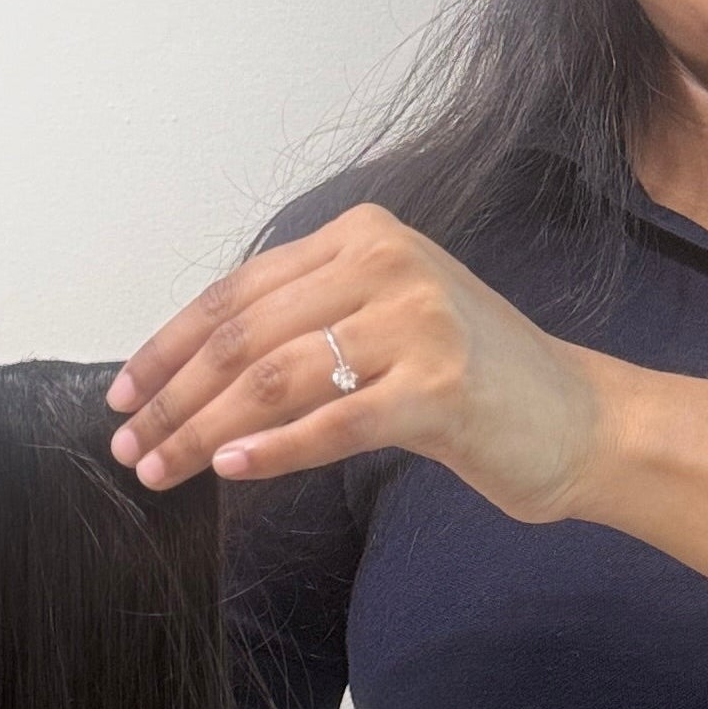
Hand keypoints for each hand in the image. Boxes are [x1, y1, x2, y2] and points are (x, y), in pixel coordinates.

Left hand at [104, 202, 615, 525]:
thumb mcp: (387, 327)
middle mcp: (387, 263)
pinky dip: (272, 450)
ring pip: (274, 380)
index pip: (238, 291)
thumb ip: (308, 328)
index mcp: (364, 236)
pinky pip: (330, 422)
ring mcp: (416, 322)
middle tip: (130, 446)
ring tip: (162, 470)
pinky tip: (230, 472)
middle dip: (175, 396)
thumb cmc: (480, 384)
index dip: (170, 346)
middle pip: (245, 336)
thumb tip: (200, 376)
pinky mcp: (438, 388)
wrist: (581, 421)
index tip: (126, 394)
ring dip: (204, 431)